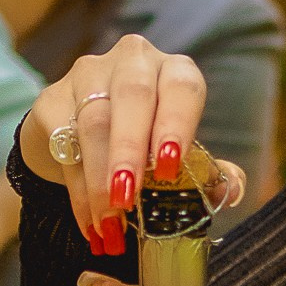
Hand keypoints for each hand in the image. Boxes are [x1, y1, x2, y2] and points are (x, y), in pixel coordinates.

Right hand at [18, 34, 233, 257]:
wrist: (79, 133)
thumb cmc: (141, 141)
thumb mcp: (175, 154)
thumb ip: (205, 171)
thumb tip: (232, 189)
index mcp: (173, 71)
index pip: (181, 85)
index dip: (175, 124)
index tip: (168, 166)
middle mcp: (133, 62)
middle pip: (131, 95)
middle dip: (129, 150)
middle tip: (127, 196)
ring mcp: (88, 75)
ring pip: (93, 122)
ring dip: (99, 180)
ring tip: (109, 224)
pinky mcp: (53, 99)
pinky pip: (63, 143)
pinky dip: (77, 190)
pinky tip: (89, 222)